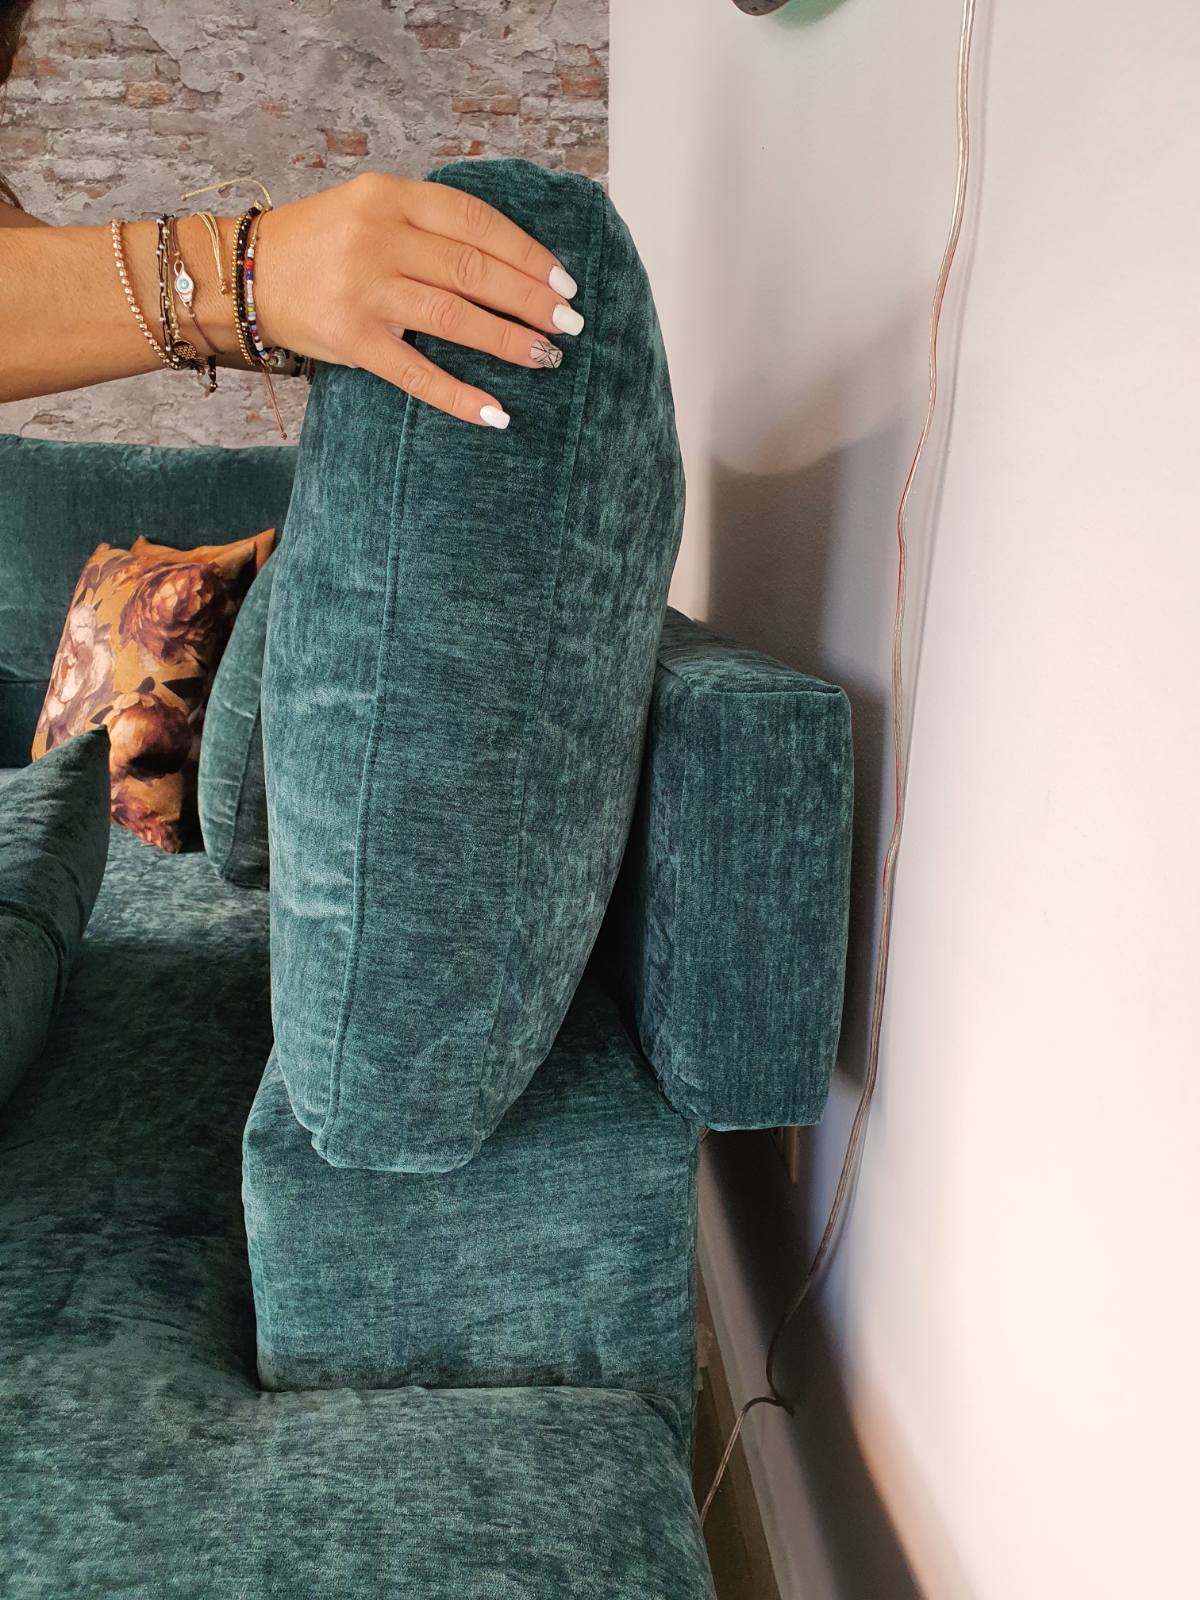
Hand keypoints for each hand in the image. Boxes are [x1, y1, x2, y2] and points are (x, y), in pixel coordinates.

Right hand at [248, 172, 582, 428]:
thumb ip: (428, 225)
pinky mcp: (350, 340)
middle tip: (570, 323)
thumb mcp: (371, 210)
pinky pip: (416, 374)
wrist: (241, 274)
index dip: (527, 253)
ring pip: (454, 317)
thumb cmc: (319, 245)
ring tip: (547, 358)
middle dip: (530, 299)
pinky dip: (460, 396)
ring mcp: (363, 290)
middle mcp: (378, 238)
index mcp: (390, 197)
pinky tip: (496, 412)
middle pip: (473, 269)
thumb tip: (509, 262)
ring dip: (508, 341)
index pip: (476, 222)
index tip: (564, 280)